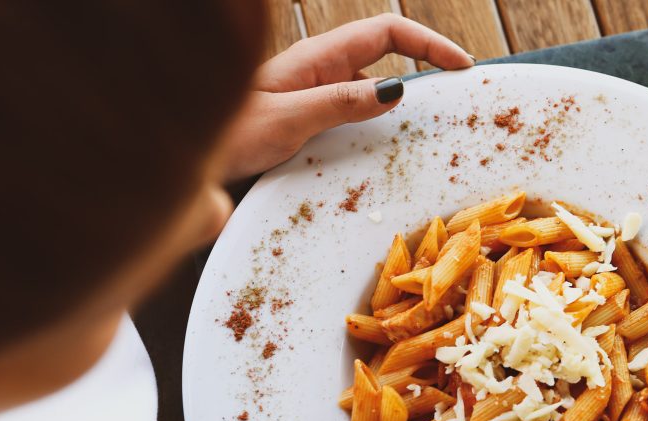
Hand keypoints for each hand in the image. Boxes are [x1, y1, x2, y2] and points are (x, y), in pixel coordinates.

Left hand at [223, 13, 473, 179]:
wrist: (184, 161)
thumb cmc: (224, 136)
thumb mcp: (287, 120)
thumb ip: (340, 103)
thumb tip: (396, 90)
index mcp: (318, 58)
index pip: (388, 32)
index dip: (429, 43)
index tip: (462, 67)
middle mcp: (320, 69)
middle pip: (388, 53)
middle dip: (427, 65)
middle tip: (460, 96)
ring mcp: (315, 92)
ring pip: (373, 85)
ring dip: (405, 100)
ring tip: (432, 128)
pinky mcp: (310, 117)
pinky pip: (356, 111)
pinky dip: (380, 124)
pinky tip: (386, 150)